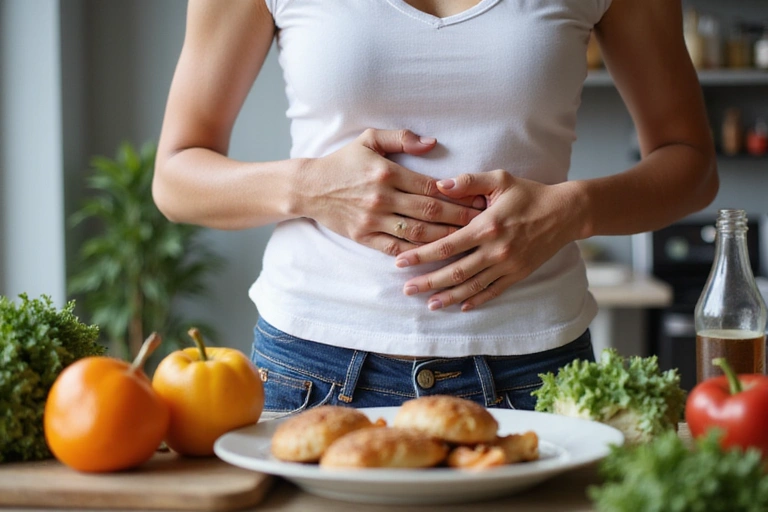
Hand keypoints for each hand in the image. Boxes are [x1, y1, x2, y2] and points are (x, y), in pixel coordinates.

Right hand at [297, 129, 484, 255]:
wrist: (309, 187)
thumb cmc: (342, 162)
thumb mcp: (369, 139)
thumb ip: (402, 138)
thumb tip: (432, 143)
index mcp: (387, 173)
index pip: (431, 187)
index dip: (458, 194)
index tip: (479, 199)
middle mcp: (382, 198)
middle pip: (430, 212)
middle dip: (460, 218)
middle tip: (484, 223)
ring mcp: (373, 220)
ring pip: (417, 233)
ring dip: (445, 238)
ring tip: (468, 240)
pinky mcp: (364, 237)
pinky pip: (396, 249)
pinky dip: (417, 254)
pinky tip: (435, 256)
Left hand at [394, 170, 582, 310]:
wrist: (566, 213)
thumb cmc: (529, 194)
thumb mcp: (500, 179)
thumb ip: (468, 181)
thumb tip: (439, 185)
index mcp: (486, 226)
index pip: (446, 246)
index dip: (421, 256)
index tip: (401, 262)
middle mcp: (495, 250)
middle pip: (455, 272)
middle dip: (428, 282)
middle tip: (406, 290)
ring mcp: (507, 265)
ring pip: (472, 286)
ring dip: (448, 297)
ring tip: (428, 304)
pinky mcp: (518, 274)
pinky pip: (493, 291)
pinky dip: (476, 300)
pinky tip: (460, 306)